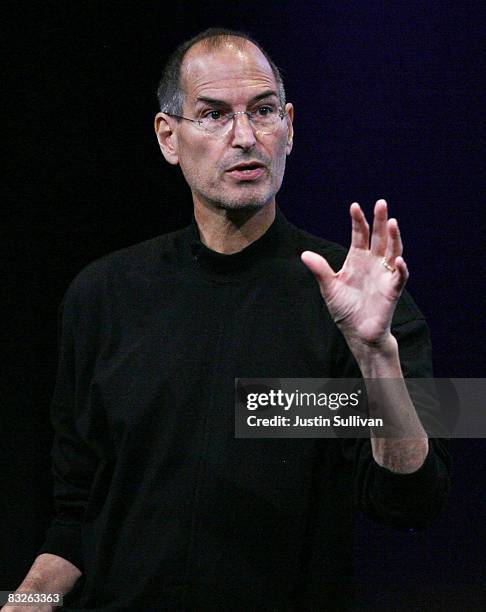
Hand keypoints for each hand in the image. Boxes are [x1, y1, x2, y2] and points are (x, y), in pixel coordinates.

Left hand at [301, 199, 407, 349]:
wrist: (357, 332)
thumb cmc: (345, 309)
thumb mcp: (329, 287)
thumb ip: (320, 270)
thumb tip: (304, 254)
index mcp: (357, 259)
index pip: (360, 235)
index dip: (358, 221)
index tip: (354, 206)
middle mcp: (373, 263)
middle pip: (379, 237)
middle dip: (380, 220)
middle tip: (381, 203)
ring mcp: (384, 274)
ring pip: (393, 251)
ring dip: (394, 238)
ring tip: (392, 223)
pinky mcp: (392, 289)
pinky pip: (399, 276)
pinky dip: (400, 268)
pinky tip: (398, 260)